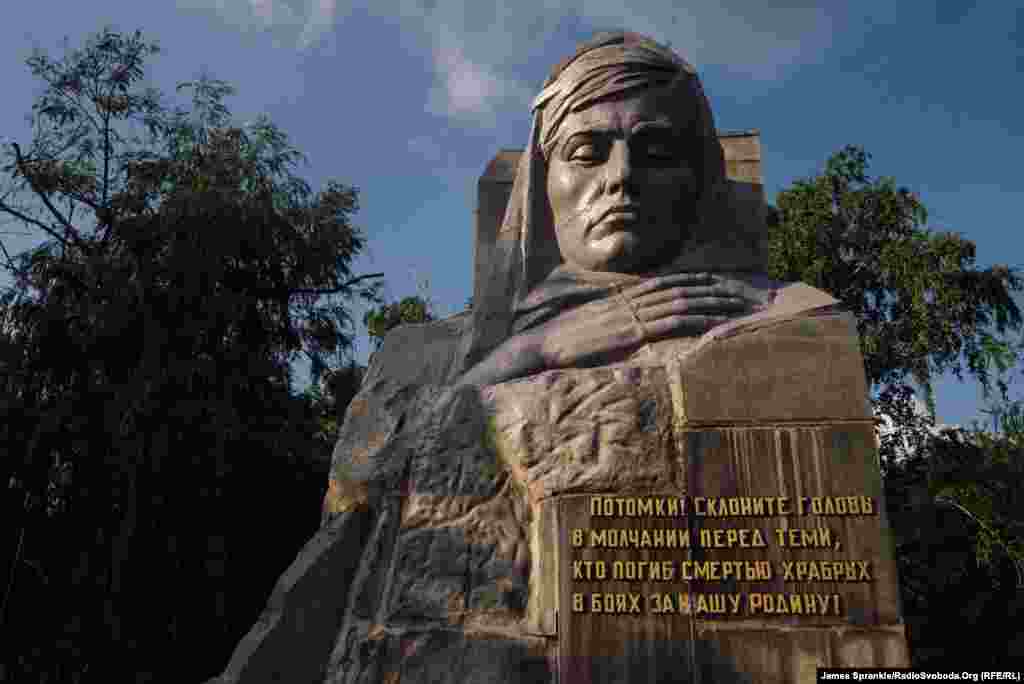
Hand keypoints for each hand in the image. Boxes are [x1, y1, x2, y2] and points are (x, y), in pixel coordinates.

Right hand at [538, 272, 771, 369]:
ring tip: (738, 306)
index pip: (664, 282)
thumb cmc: (560, 341)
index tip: (715, 279)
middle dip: (713, 288)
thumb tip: (621, 327)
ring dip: (713, 303)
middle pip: (680, 288)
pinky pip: (672, 323)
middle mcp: (630, 301)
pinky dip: (697, 321)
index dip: (692, 279)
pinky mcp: (631, 332)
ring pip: (682, 302)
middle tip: (740, 290)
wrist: (542, 344)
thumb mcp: (588, 326)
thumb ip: (608, 322)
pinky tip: (716, 323)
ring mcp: (631, 315)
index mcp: (620, 298)